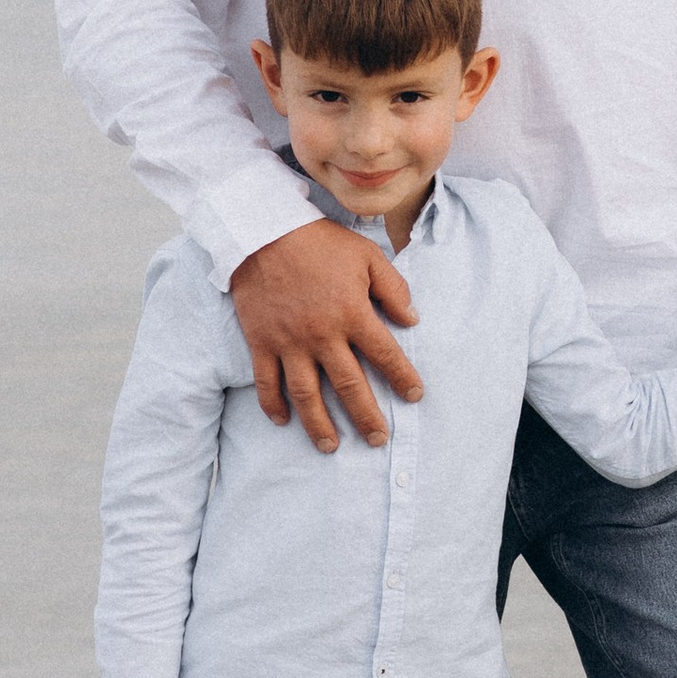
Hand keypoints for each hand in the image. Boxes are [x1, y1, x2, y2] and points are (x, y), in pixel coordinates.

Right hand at [230, 220, 420, 454]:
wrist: (263, 231)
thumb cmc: (319, 242)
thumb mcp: (367, 256)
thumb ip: (393, 289)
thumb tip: (412, 320)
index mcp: (352, 313)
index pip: (385, 355)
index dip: (403, 378)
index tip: (415, 397)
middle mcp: (323, 335)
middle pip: (350, 386)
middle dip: (366, 417)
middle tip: (377, 440)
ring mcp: (289, 342)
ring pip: (307, 394)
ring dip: (320, 424)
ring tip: (331, 446)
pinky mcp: (261, 342)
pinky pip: (266, 382)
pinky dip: (273, 404)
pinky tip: (283, 421)